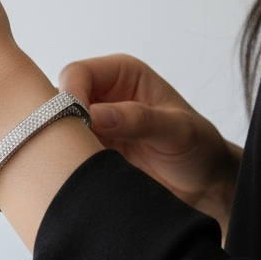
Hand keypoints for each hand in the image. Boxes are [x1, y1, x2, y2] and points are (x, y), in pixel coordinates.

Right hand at [58, 53, 242, 237]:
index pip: (78, 73)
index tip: (80, 122)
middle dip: (59, 122)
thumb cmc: (199, 148)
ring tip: (80, 166)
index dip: (71, 94)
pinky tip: (77, 177)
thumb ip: (140, 120)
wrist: (204, 186)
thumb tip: (97, 114)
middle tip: (73, 148)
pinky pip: (63, 156)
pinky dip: (64, 166)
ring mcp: (93, 128)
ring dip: (62, 147)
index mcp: (122, 75)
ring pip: (56, 131)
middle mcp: (102, 97)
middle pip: (57, 100)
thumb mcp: (177, 130)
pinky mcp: (89, 155)